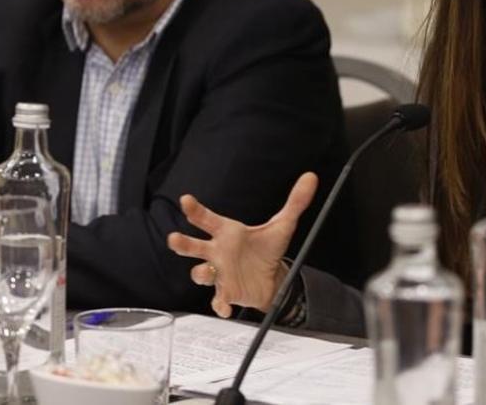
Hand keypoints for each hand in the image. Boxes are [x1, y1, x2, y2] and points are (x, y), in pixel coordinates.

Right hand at [167, 172, 317, 317]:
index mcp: (227, 232)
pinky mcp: (226, 292)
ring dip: (200, 273)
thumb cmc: (267, 249)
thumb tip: (310, 178)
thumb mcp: (283, 226)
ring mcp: (219, 273)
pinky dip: (219, 304)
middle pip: (192, 246)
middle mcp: (217, 252)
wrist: (272, 277)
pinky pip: (217, 300)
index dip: (195, 209)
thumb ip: (295, 202)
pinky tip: (224, 307)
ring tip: (208, 270)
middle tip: (174, 238)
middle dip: (182, 243)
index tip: (186, 200)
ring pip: (200, 273)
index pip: (206, 219)